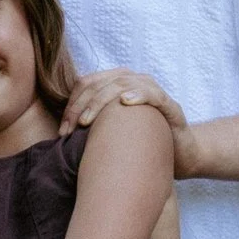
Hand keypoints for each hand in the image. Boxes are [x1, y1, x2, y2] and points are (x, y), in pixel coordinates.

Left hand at [58, 67, 187, 142]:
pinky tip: (125, 102)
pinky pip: (154, 94)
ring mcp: (152, 91)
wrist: (179, 157)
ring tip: (86, 122)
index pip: (86, 85)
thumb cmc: (140, 144)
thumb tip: (59, 133)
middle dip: (80, 107)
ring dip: (101, 101)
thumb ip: (90, 126)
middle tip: (68, 131)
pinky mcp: (170, 106)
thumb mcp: (111, 134)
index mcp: (116, 85)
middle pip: (99, 84)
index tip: (61, 131)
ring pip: (122, 84)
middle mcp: (133, 82)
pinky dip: (139, 95)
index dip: (71, 105)